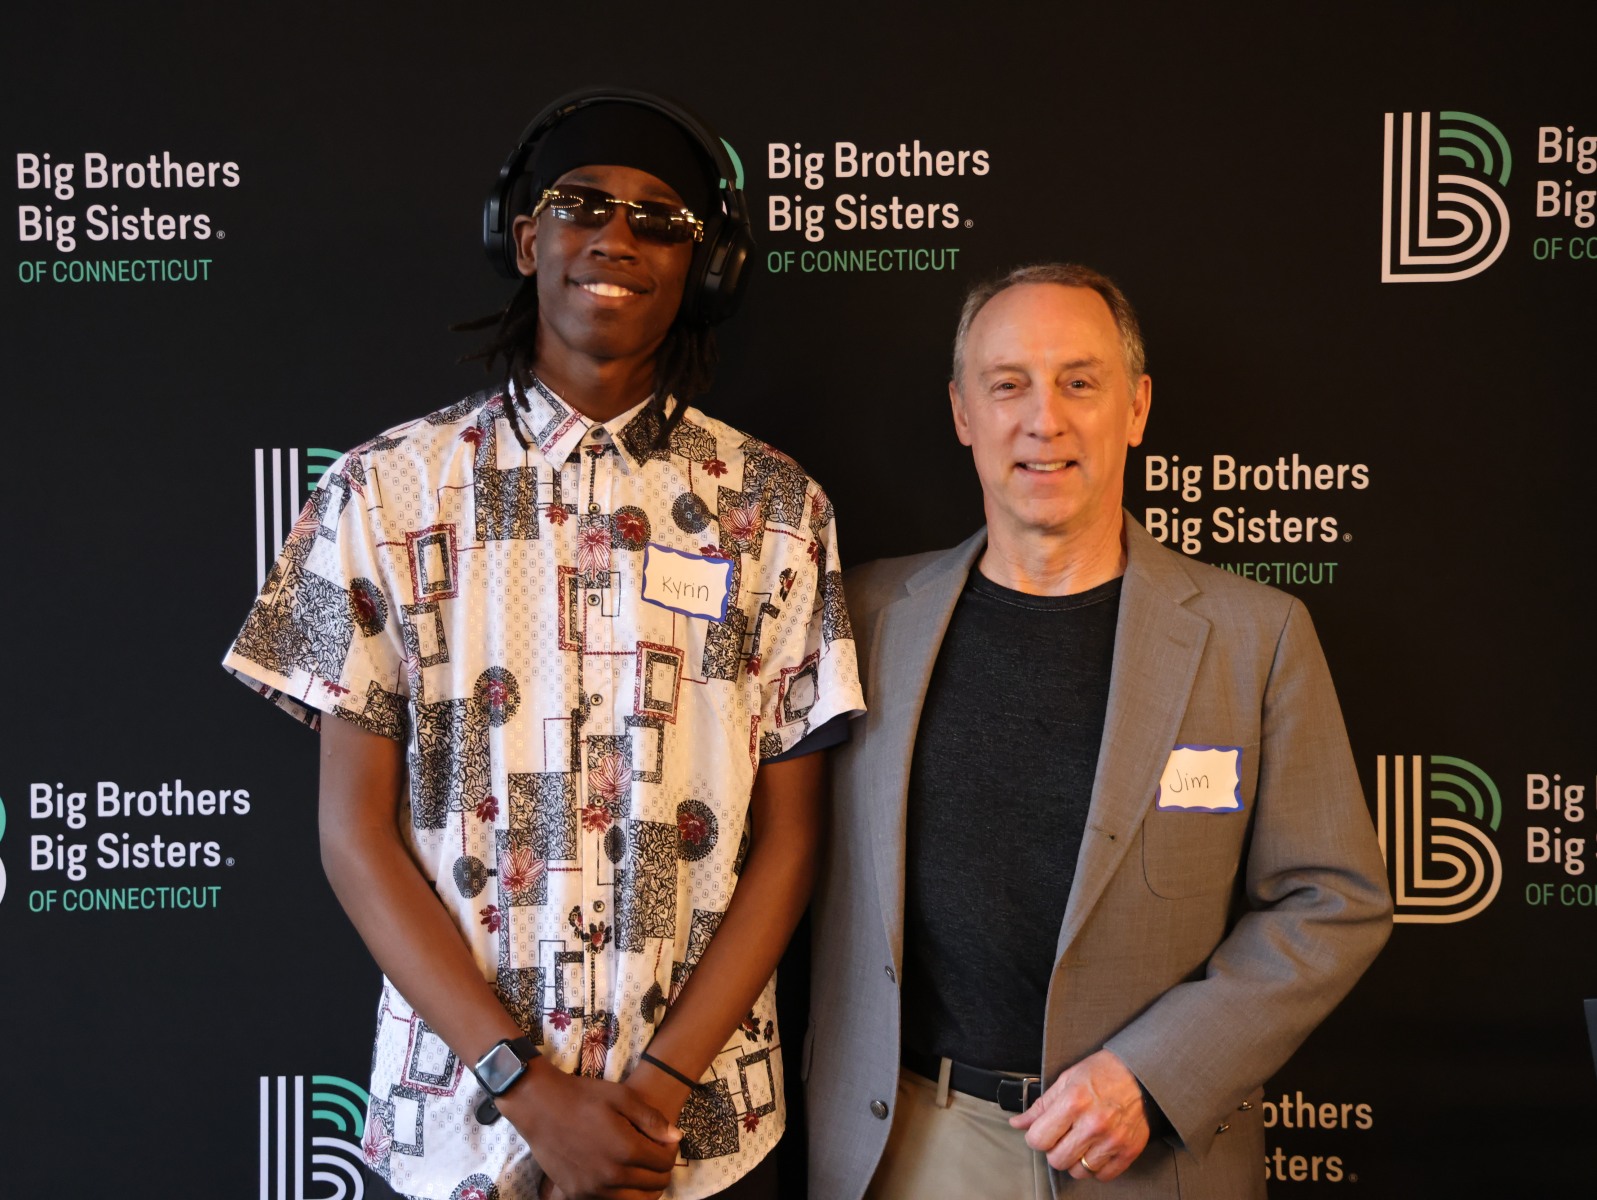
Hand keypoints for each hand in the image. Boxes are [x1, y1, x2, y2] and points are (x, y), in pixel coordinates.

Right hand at [499, 1058, 679, 1199]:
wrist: (541, 1106)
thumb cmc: (583, 1096)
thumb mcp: (622, 1096)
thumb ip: (651, 1119)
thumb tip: (676, 1137)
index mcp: (626, 1150)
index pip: (665, 1162)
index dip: (671, 1150)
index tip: (666, 1140)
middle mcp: (612, 1175)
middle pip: (655, 1185)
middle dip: (662, 1170)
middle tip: (656, 1153)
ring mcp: (593, 1189)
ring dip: (646, 1188)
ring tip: (642, 1168)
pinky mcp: (577, 1194)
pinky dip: (623, 1194)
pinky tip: (620, 1176)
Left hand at [1008, 1049, 1149, 1181]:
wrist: (1140, 1073)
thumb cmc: (1101, 1073)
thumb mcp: (1066, 1080)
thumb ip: (1041, 1106)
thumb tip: (1018, 1124)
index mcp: (1073, 1102)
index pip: (1038, 1139)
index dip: (1035, 1137)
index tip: (1041, 1132)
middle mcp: (1093, 1124)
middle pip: (1057, 1160)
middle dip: (1054, 1150)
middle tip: (1062, 1137)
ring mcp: (1113, 1140)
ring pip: (1079, 1172)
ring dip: (1075, 1160)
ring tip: (1081, 1142)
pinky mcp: (1128, 1151)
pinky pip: (1103, 1176)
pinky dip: (1096, 1167)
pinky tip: (1096, 1149)